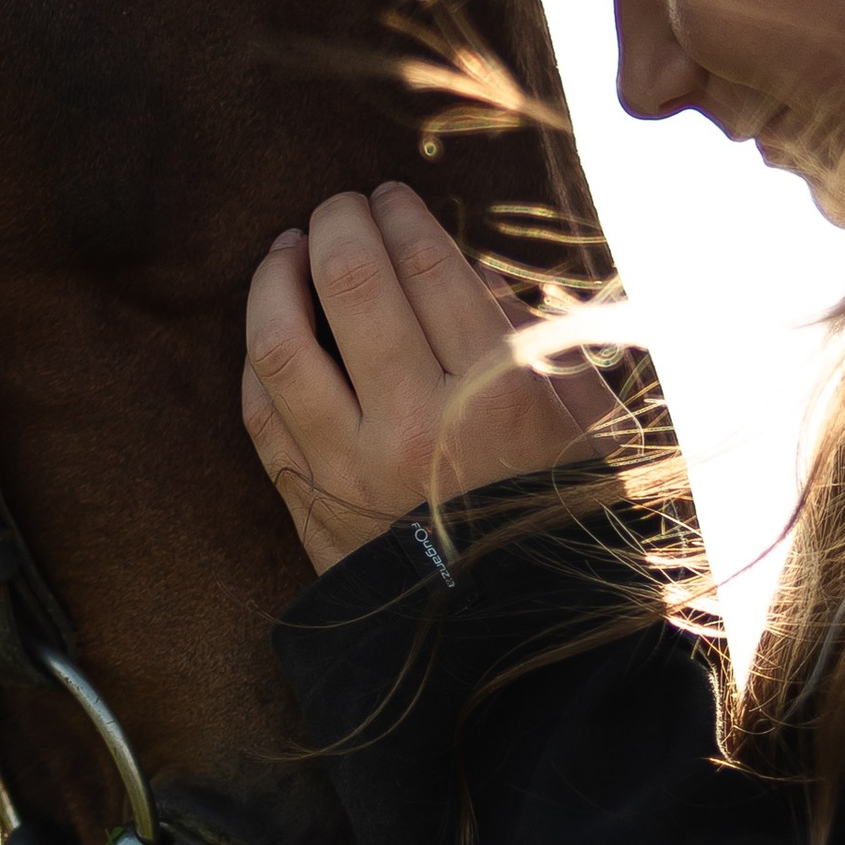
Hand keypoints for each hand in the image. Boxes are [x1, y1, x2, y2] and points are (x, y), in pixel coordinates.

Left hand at [241, 180, 625, 573]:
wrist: (514, 647)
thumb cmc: (564, 522)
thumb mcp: (587, 426)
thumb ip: (534, 339)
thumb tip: (464, 272)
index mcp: (502, 395)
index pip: (430, 266)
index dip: (402, 215)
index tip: (391, 196)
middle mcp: (418, 425)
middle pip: (350, 281)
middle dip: (338, 223)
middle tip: (340, 207)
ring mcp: (352, 469)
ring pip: (283, 342)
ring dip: (275, 279)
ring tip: (287, 250)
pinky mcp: (310, 507)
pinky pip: (260, 414)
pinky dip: (257, 360)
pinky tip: (271, 331)